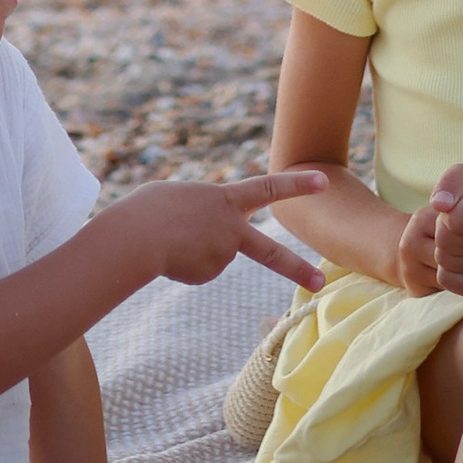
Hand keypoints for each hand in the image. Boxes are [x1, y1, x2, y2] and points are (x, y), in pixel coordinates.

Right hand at [106, 168, 326, 293]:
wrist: (138, 237)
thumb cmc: (150, 209)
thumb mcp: (182, 197)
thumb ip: (204, 211)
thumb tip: (206, 236)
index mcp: (226, 200)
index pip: (269, 187)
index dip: (297, 185)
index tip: (324, 182)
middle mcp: (231, 229)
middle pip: (270, 254)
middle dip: (297, 268)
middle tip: (321, 281)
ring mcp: (221, 255)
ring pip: (212, 254)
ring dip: (192, 249)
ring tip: (167, 239)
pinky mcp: (207, 274)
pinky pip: (199, 267)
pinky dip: (184, 262)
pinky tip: (168, 254)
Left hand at [399, 165, 462, 299]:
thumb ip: (450, 183)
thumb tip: (440, 203)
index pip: (453, 221)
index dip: (444, 213)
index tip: (454, 208)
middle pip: (446, 243)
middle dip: (441, 232)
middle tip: (454, 225)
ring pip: (445, 264)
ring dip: (442, 250)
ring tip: (457, 239)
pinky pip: (449, 282)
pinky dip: (445, 270)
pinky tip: (457, 258)